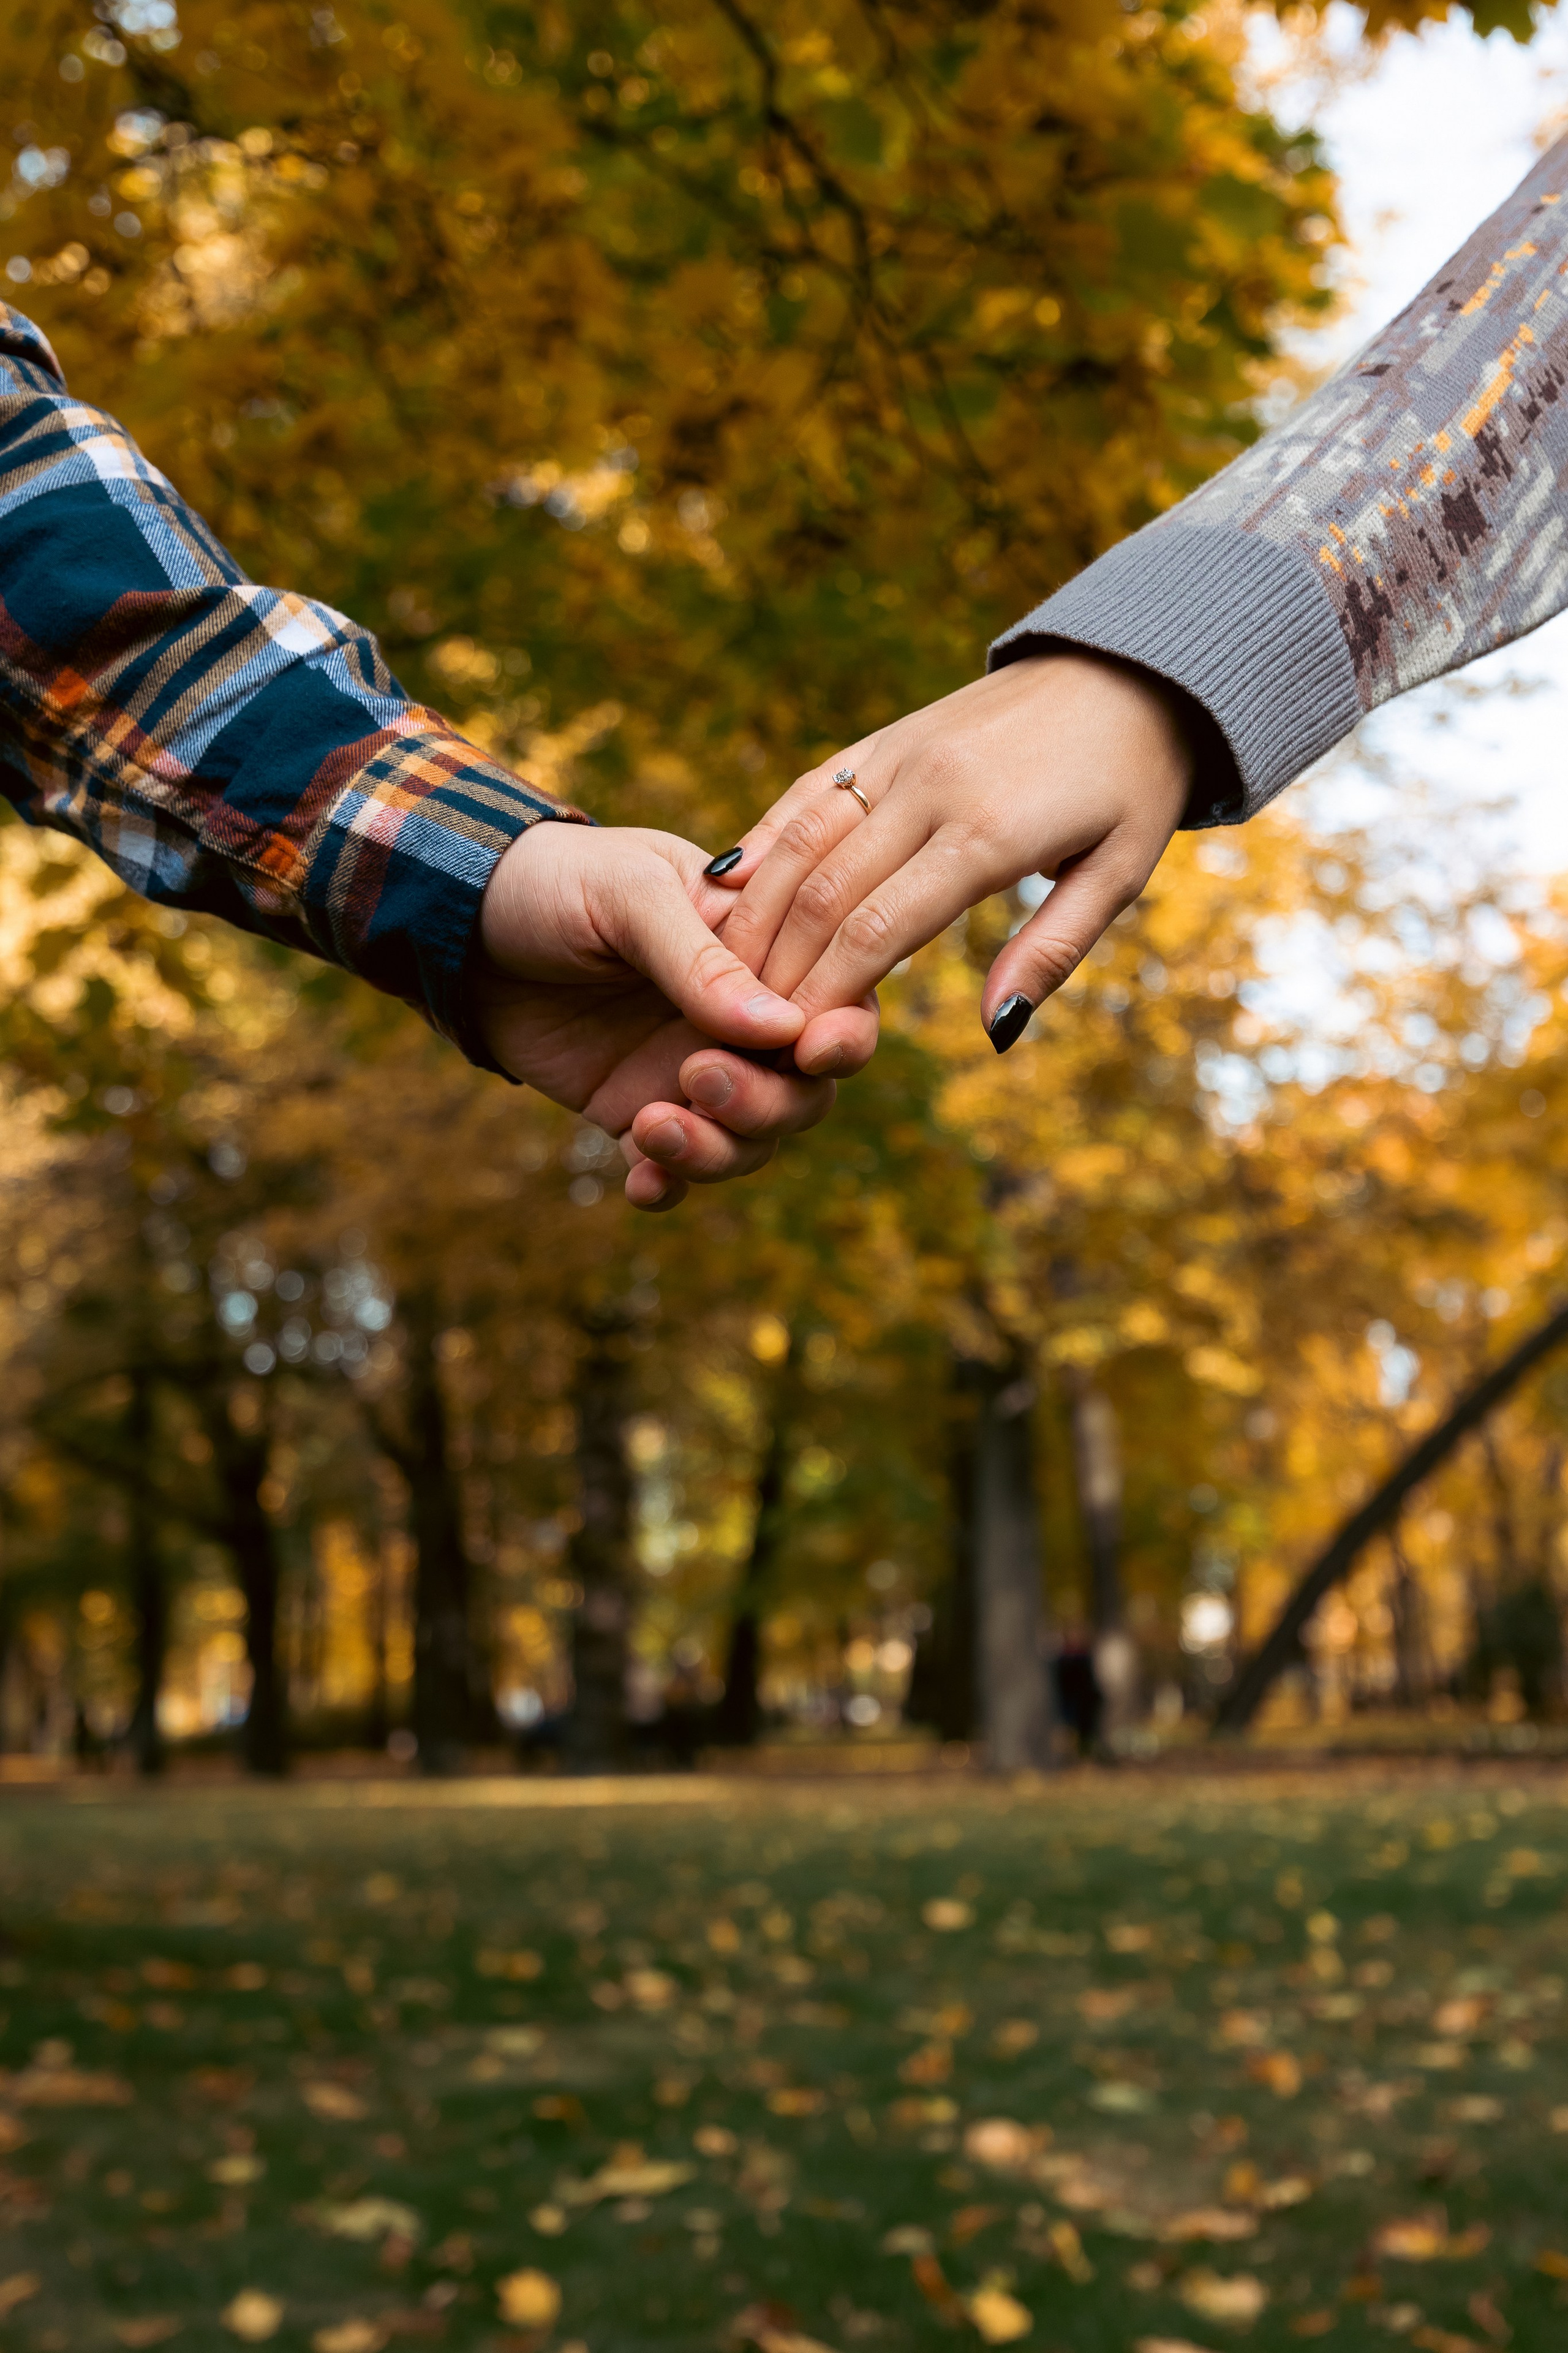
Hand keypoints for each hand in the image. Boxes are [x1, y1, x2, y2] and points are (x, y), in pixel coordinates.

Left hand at [474, 821, 878, 1209]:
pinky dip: (668, 1186)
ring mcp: (690, 1069)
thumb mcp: (627, 894)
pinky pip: (676, 1169)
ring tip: (650, 1127)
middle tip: (695, 1074)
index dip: (841, 1037)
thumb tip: (782, 1029)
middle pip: (804, 1090)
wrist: (458, 920)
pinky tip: (637, 1182)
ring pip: (749, 1141)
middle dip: (766, 1102)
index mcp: (760, 948)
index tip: (807, 1051)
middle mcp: (739, 1018)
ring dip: (716, 1151)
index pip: (836, 1001)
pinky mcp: (637, 1110)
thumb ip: (699, 959)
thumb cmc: (553, 881)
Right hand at [707, 653, 1194, 1049]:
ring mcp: (901, 753)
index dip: (827, 993)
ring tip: (722, 975)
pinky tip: (722, 886)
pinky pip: (809, 791)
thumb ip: (1050, 951)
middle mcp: (931, 785)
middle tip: (741, 1029)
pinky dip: (763, 841)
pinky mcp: (886, 737)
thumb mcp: (1118, 874)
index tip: (793, 1048)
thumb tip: (996, 1030)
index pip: (879, 928)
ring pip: (802, 839)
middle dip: (778, 968)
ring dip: (757, 912)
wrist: (1132, 668)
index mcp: (988, 831)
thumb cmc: (1133, 786)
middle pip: (826, 891)